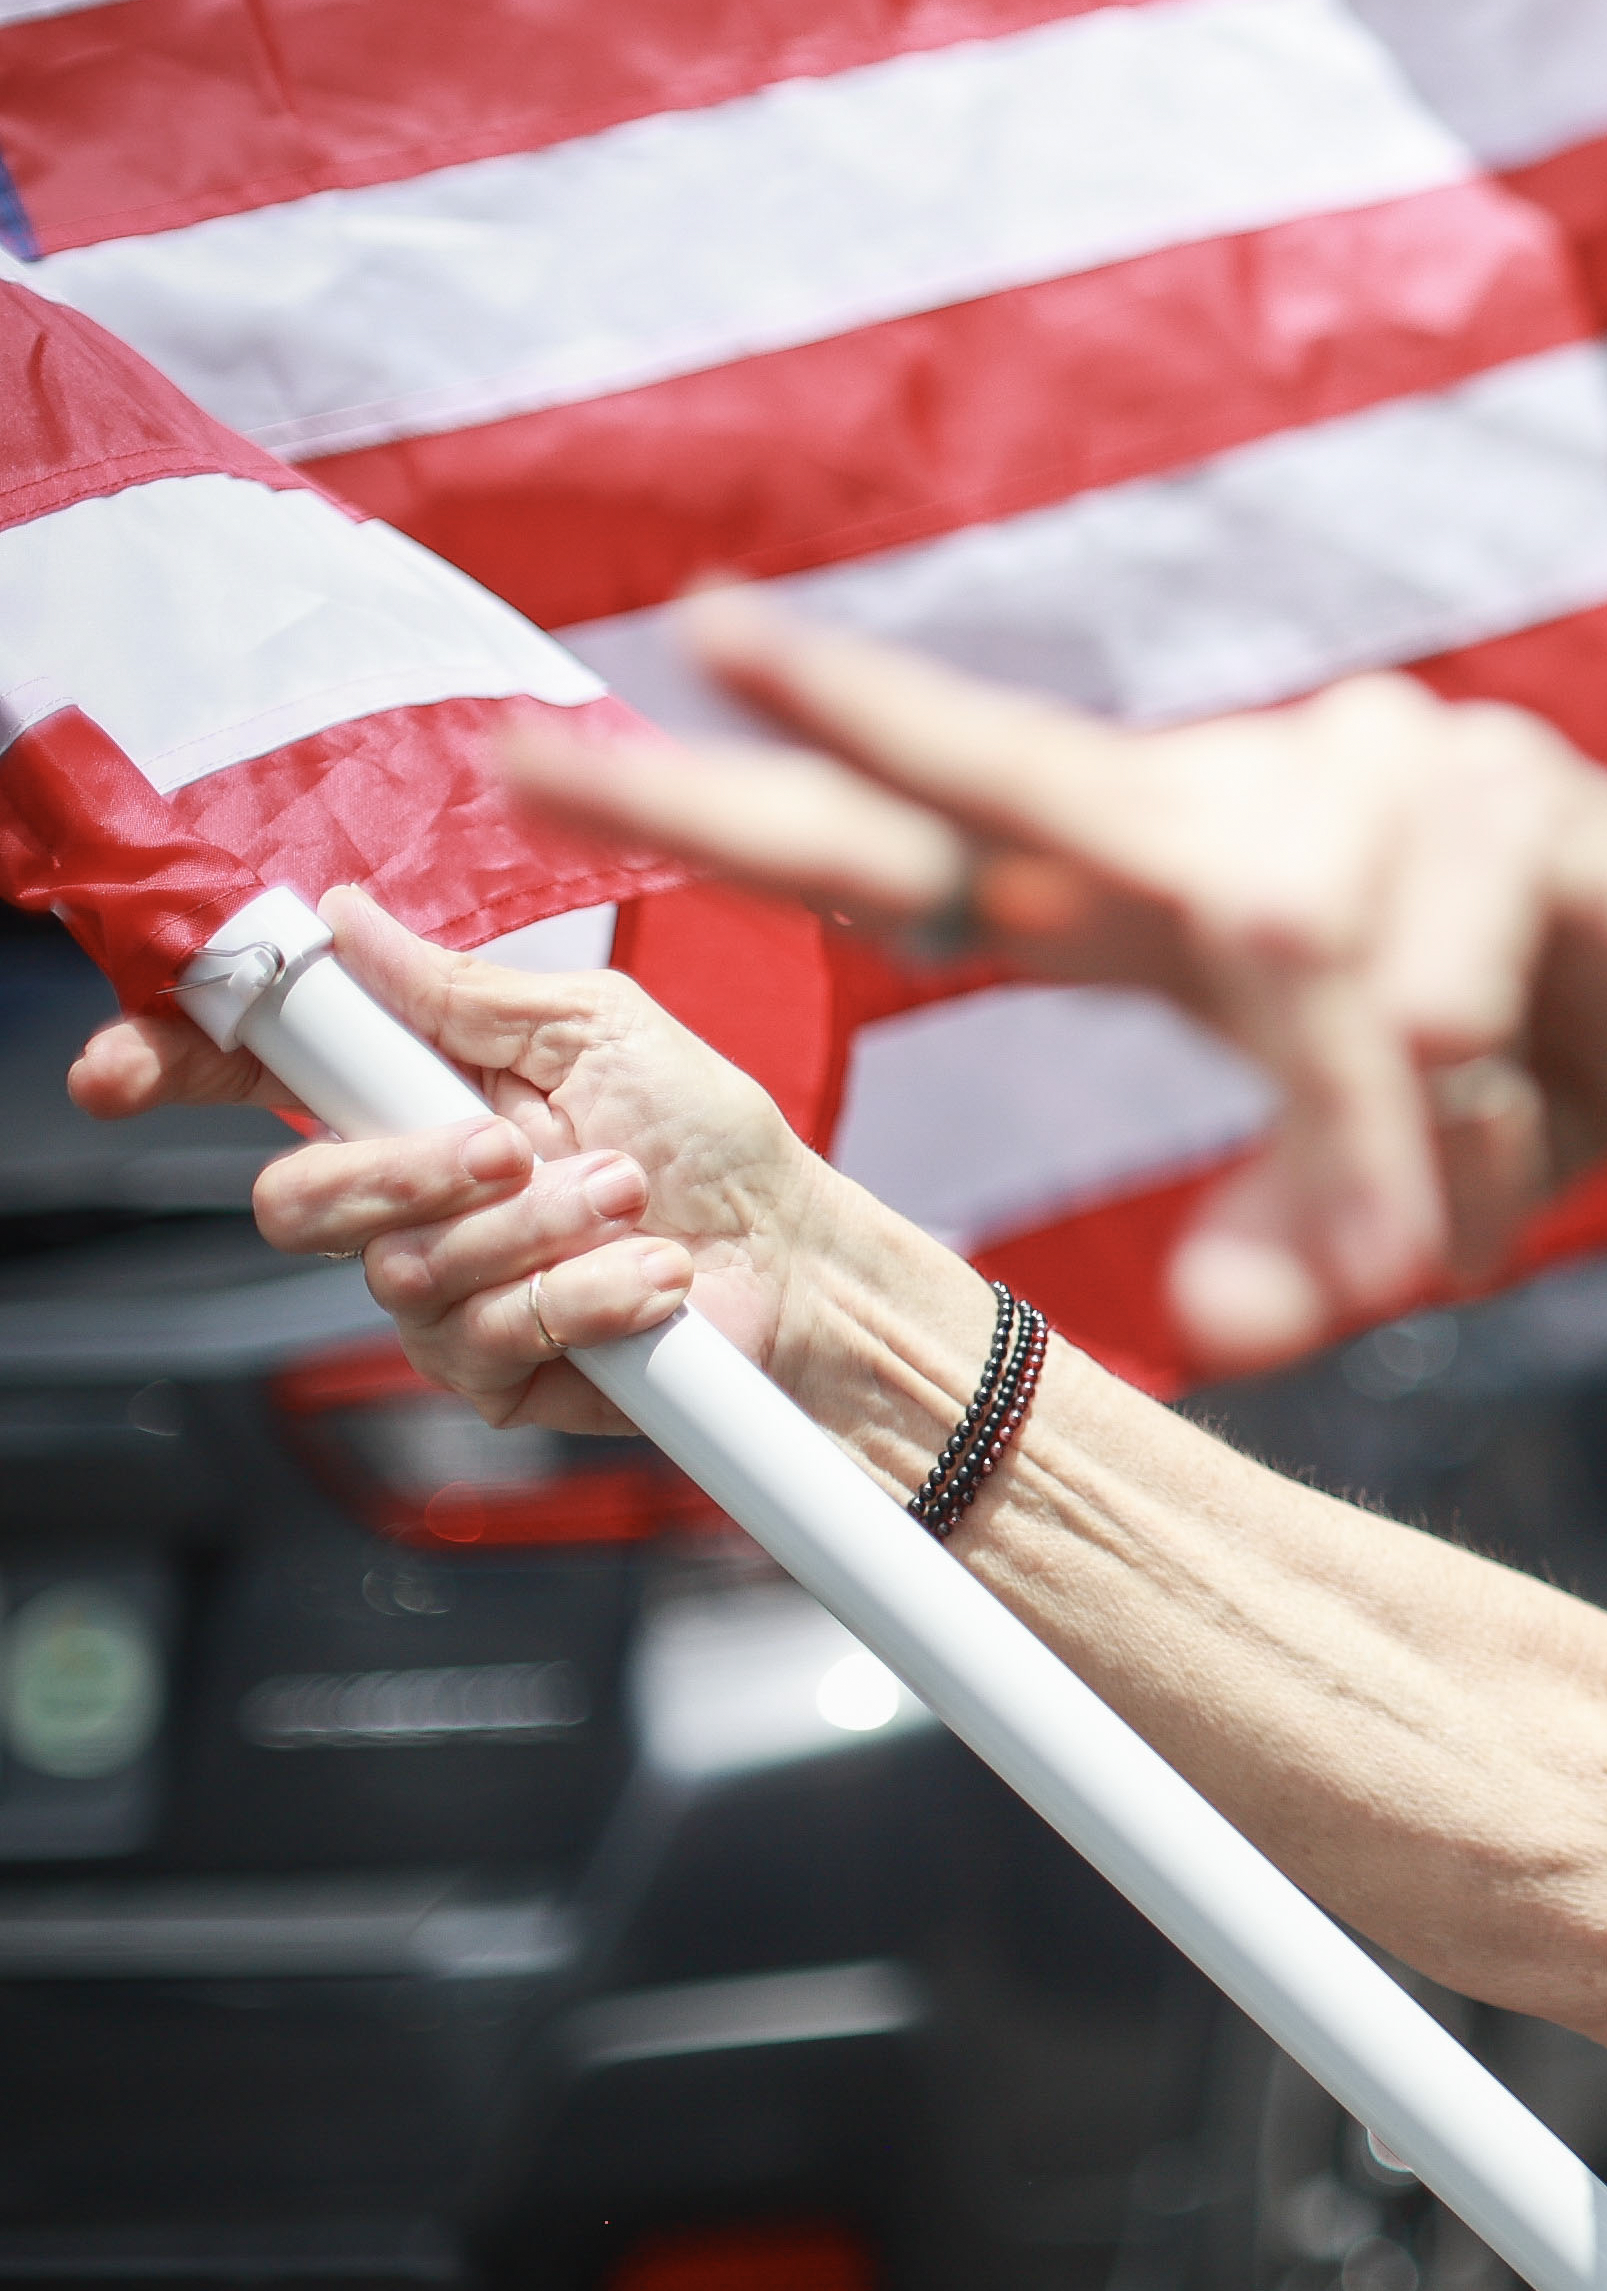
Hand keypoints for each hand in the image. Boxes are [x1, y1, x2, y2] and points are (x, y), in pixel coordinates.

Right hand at [66, 888, 823, 1433]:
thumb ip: (465, 989)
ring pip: (402, 1269)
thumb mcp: (600, 1028)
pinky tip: (647, 1279)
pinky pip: (483, 1339)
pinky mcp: (489, 1372)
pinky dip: (583, 1296)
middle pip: (295, 1197)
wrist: (799, 1261)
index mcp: (419, 1094)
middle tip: (511, 1147)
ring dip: (537, 1228)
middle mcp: (411, 1194)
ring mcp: (442, 1290)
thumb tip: (350, 919)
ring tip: (629, 1202)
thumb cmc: (713, 1141)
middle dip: (402, 1171)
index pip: (256, 1078)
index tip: (123, 1070)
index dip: (172, 1067)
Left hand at [500, 598, 1606, 1372]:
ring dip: (1357, 1144)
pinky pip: (1436, 993)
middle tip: (701, 667)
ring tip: (1430, 1236)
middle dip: (858, 734)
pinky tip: (1512, 1138)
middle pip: (1023, 768)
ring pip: (1295, 978)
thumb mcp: (1386, 1175)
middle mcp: (1256, 796)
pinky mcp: (1514, 796)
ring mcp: (1382, 773)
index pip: (944, 831)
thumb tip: (1231, 1336)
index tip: (564, 743)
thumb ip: (1289, 1227)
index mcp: (1183, 877)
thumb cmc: (1540, 1050)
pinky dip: (1463, 1118)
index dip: (767, 792)